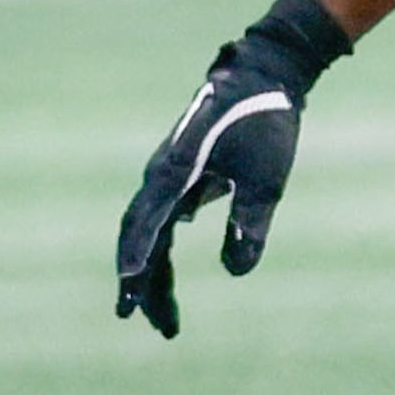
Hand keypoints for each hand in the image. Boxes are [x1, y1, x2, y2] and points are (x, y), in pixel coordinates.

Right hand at [112, 30, 314, 338]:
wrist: (263, 74)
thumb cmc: (264, 122)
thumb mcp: (266, 178)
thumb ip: (249, 223)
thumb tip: (235, 272)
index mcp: (175, 172)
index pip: (146, 224)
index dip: (136, 260)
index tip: (129, 295)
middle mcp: (163, 175)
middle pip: (139, 235)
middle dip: (138, 281)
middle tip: (135, 320)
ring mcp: (169, 175)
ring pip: (149, 231)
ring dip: (152, 272)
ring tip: (164, 317)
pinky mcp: (183, 175)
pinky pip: (162, 220)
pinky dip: (159, 249)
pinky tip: (163, 272)